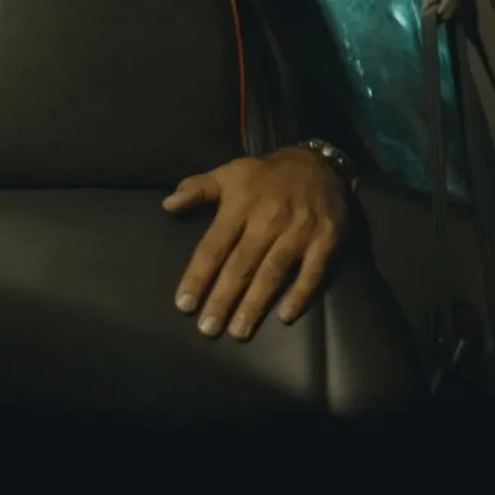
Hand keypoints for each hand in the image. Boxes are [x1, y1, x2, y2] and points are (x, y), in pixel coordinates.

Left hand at [165, 147, 348, 340]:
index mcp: (240, 206)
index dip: (198, 276)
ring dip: (255, 304)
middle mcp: (268, 221)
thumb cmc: (265, 176)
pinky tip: (285, 316)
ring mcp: (299, 232)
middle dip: (223, 298)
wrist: (320, 163)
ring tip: (239, 331)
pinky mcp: (327, 240)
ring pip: (273, 272)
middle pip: (241, 265)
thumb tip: (167, 204)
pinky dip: (300, 293)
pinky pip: (313, 271)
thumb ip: (197, 189)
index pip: (213, 247)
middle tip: (208, 328)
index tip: (184, 304)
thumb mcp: (229, 173)